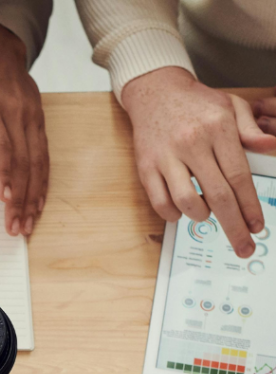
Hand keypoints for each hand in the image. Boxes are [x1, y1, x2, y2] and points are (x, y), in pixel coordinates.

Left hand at [0, 22, 47, 236]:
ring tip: (28, 222)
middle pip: (24, 162)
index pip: (3, 147)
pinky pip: (45, 155)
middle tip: (16, 226)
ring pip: (39, 162)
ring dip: (35, 195)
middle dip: (21, 198)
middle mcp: (18, 114)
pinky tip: (39, 202)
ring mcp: (33, 118)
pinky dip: (43, 181)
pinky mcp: (40, 121)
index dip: (5, 174)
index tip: (6, 199)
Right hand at [122, 68, 275, 257]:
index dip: (250, 206)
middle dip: (233, 225)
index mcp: (218, 128)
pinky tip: (181, 210)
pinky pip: (160, 202)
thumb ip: (250, 130)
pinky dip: (173, 214)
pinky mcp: (146, 167)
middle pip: (217, 195)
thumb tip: (270, 147)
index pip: (239, 176)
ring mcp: (167, 157)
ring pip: (187, 201)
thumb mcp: (231, 106)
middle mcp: (192, 143)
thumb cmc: (195, 103)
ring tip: (206, 214)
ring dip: (201, 216)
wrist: (155, 92)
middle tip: (243, 246)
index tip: (257, 226)